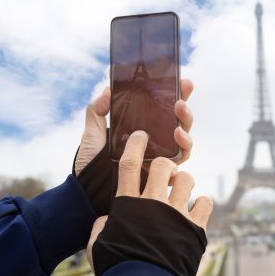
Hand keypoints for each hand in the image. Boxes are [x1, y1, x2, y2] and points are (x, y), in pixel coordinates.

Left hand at [74, 79, 194, 175]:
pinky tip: (178, 137)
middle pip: (177, 123)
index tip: (181, 81)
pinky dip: (184, 147)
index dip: (173, 95)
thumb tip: (108, 90)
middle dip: (184, 109)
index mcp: (139, 131)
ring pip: (183, 139)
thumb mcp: (92, 136)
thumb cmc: (89, 166)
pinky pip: (181, 159)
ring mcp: (159, 159)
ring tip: (179, 116)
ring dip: (185, 125)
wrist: (88, 194)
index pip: (161, 111)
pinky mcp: (163, 175)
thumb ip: (97, 112)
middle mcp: (153, 144)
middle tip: (181, 99)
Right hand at [86, 131, 212, 275]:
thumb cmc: (116, 266)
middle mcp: (153, 203)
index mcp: (127, 203)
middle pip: (163, 166)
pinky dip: (203, 202)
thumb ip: (104, 223)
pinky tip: (198, 207)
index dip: (136, 145)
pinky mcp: (195, 228)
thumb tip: (108, 216)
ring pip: (187, 179)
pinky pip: (206, 202)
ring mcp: (176, 213)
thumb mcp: (98, 242)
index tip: (141, 135)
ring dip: (185, 183)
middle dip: (165, 165)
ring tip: (181, 193)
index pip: (131, 164)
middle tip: (165, 174)